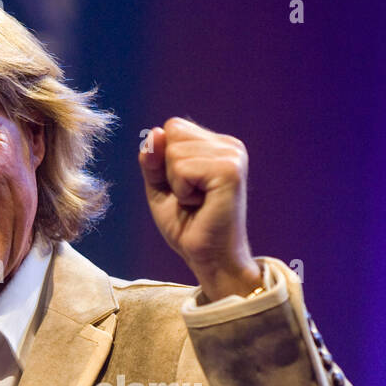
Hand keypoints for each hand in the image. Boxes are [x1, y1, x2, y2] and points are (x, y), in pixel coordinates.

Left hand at [138, 117, 262, 300]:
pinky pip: (182, 168)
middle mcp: (230, 145)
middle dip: (169, 171)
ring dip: (177, 184)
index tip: (184, 188)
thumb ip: (153, 159)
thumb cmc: (188, 227)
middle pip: (173, 132)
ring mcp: (233, 156)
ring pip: (174, 151)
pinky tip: (202, 204)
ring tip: (197, 202)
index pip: (173, 127)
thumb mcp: (160, 187)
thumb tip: (155, 133)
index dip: (164, 160)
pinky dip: (182, 191)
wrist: (210, 259)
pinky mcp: (230, 171)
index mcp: (217, 145)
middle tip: (191, 198)